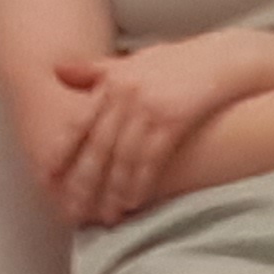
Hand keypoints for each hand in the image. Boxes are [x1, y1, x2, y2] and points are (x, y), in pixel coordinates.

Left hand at [47, 36, 269, 227]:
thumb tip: (57, 70)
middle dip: (84, 182)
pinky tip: (133, 201)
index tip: (47, 179)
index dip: (61, 153)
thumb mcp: (134, 60)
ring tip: (106, 215)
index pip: (78, 122)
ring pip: (122, 157)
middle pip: (97, 146)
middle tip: (73, 211)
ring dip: (112, 190)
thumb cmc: (180, 62)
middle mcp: (125, 93)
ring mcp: (148, 106)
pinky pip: (150, 158)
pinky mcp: (173, 119)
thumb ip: (96, 71)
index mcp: (112, 80)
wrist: (226, 58)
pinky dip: (139, 182)